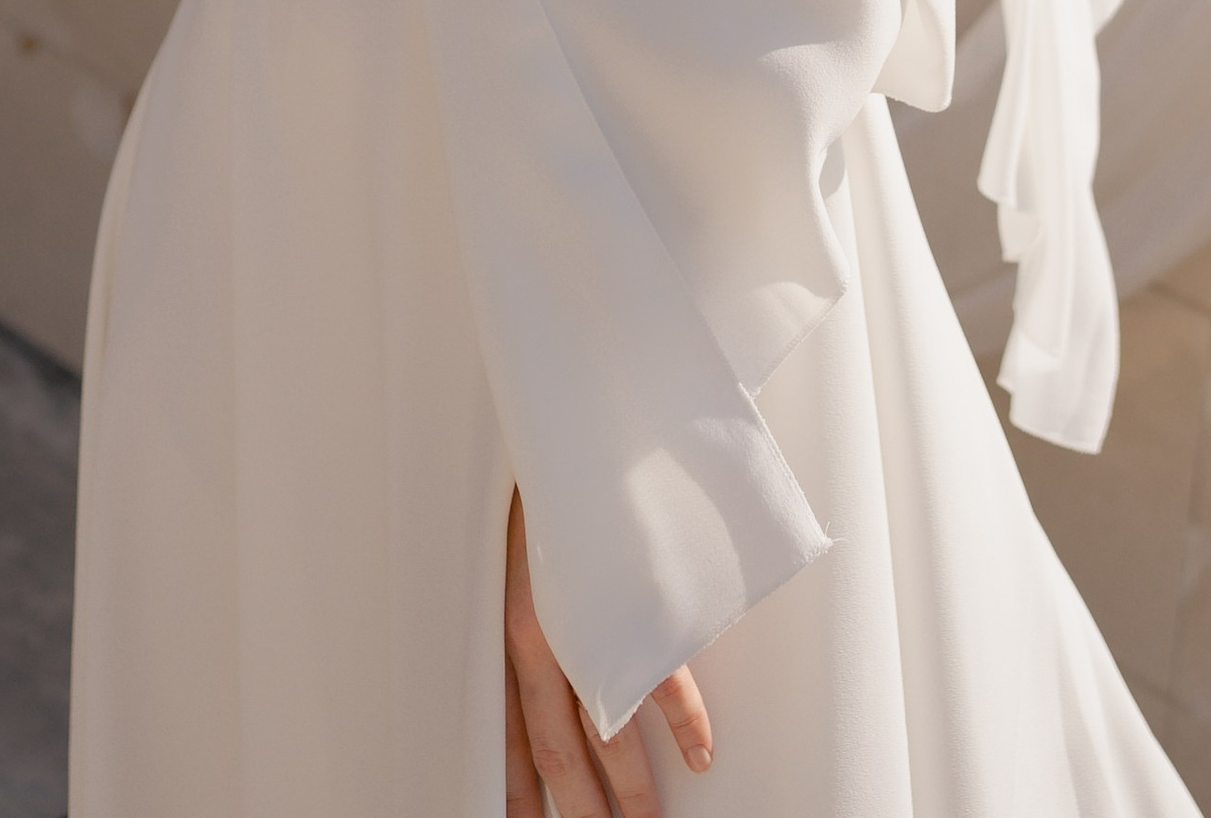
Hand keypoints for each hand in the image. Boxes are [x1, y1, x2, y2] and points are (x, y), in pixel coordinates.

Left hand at [505, 488, 710, 813]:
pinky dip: (684, 724)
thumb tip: (551, 680)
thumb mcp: (524, 565)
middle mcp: (544, 643)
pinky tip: (699, 755)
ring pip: (609, 736)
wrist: (579, 430)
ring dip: (632, 792)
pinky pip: (664, 680)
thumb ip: (537, 626)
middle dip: (581, 814)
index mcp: (512, 638)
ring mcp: (593, 627)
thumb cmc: (554, 500)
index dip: (515, 796)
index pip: (511, 742)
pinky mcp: (639, 603)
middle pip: (559, 757)